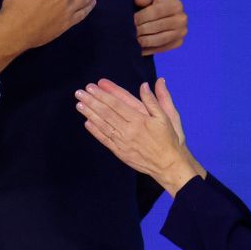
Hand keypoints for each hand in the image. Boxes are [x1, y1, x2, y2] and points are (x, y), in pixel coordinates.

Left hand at [75, 77, 202, 195]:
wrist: (169, 165)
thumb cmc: (170, 139)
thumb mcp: (168, 116)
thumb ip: (156, 100)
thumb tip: (147, 84)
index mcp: (141, 119)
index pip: (118, 103)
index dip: (105, 93)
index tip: (94, 85)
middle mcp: (130, 129)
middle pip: (107, 112)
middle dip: (92, 101)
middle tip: (80, 92)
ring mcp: (123, 141)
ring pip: (103, 125)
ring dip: (90, 114)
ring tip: (79, 104)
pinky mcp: (120, 152)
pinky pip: (105, 139)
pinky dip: (95, 131)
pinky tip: (87, 122)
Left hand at [134, 0, 186, 55]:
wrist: (163, 12)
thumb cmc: (153, 0)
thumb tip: (139, 0)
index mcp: (175, 4)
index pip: (155, 12)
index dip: (140, 17)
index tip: (129, 20)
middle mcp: (181, 19)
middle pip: (156, 27)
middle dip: (139, 30)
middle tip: (126, 32)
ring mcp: (181, 32)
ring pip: (158, 40)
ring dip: (142, 41)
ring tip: (130, 40)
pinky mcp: (177, 43)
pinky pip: (160, 49)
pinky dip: (147, 49)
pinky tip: (136, 48)